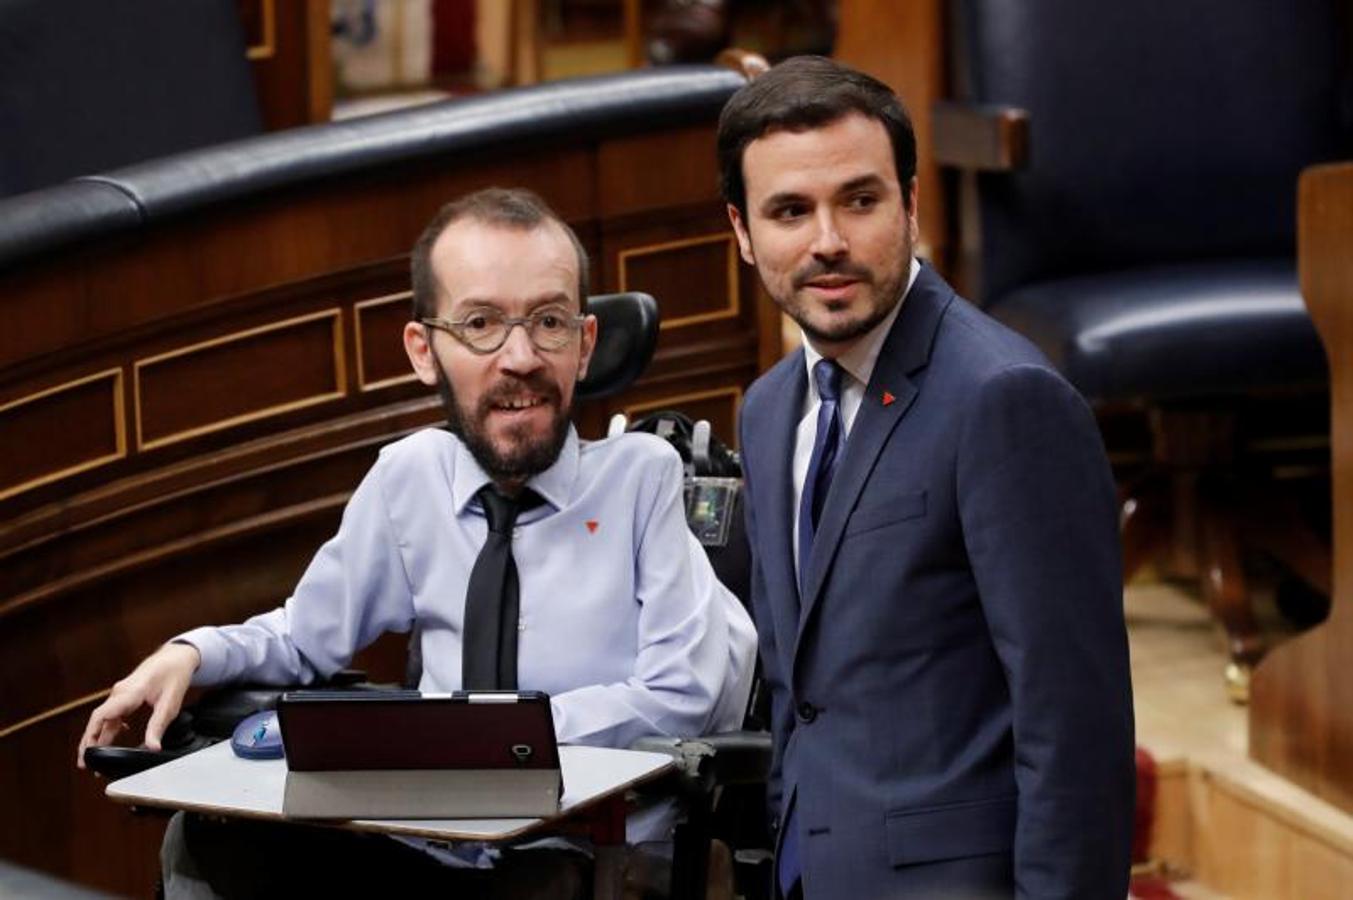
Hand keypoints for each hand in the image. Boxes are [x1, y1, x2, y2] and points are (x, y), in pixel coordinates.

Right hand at [77, 642, 200, 767]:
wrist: (176, 656)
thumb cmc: (173, 674)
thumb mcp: (170, 703)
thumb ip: (158, 726)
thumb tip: (153, 747)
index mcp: (128, 693)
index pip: (100, 716)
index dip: (91, 736)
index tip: (87, 754)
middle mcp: (119, 693)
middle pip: (97, 720)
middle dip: (89, 743)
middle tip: (86, 765)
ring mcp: (120, 694)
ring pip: (103, 719)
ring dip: (98, 737)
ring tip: (96, 758)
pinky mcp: (124, 695)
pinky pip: (111, 714)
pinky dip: (109, 728)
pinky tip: (113, 738)